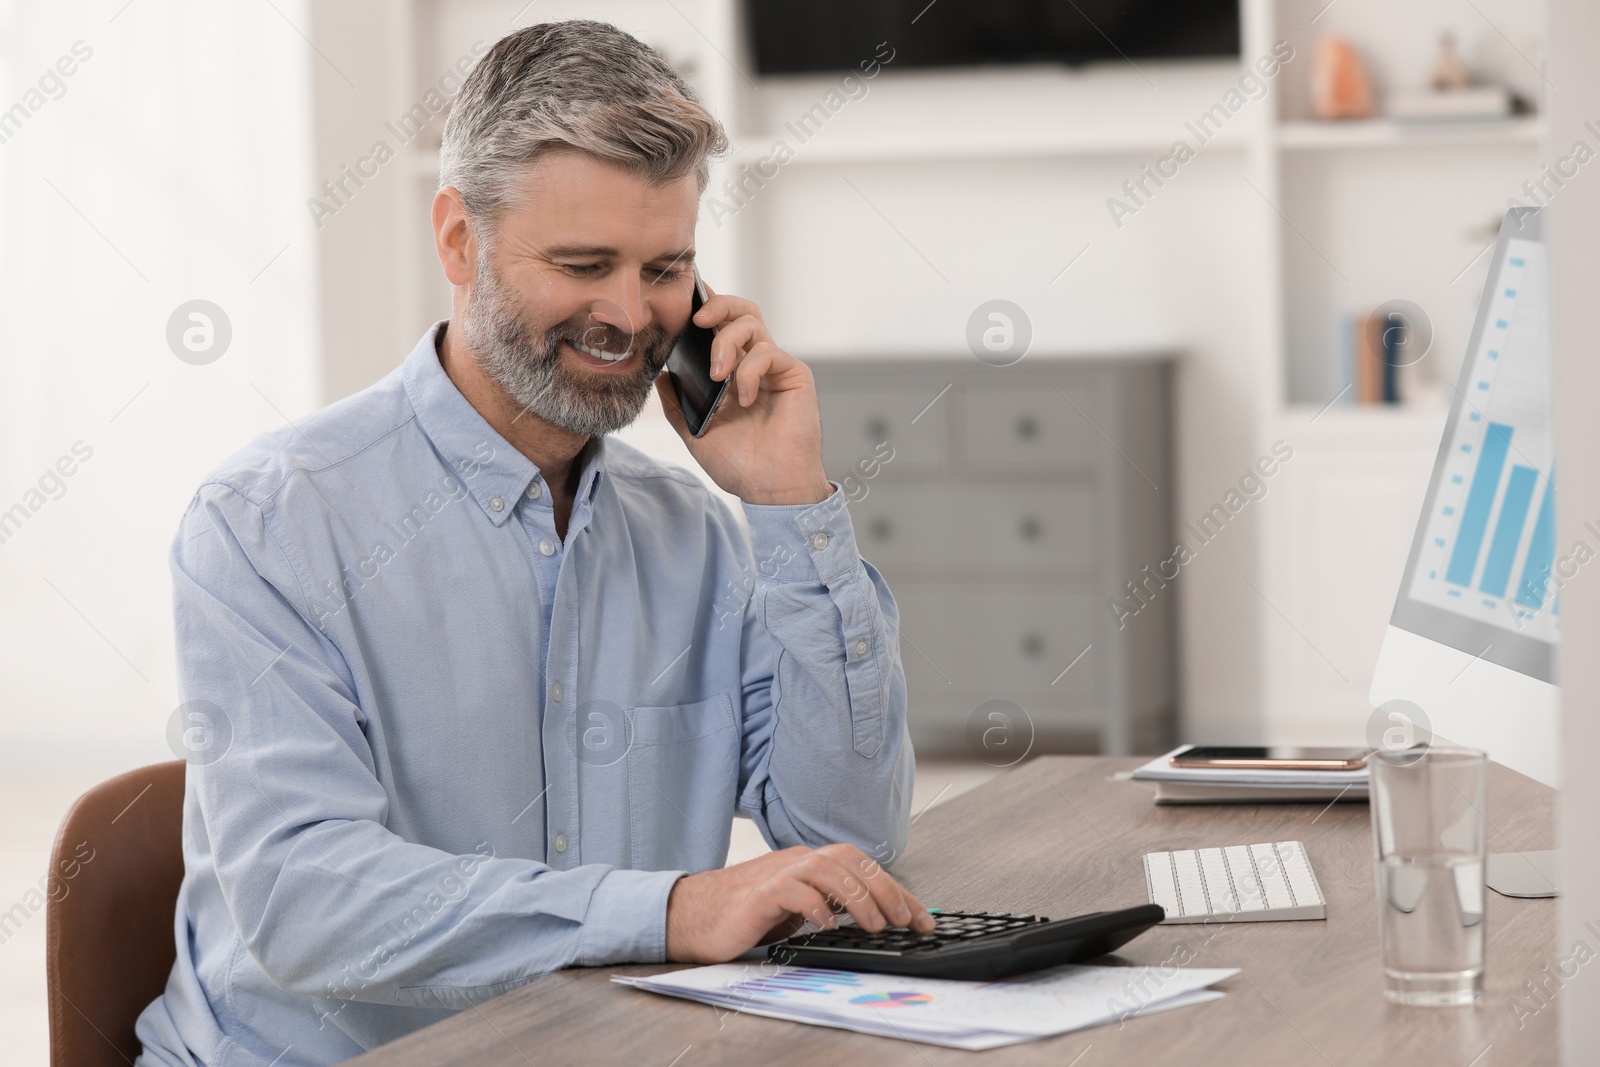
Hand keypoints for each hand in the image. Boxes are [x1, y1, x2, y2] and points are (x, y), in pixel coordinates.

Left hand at [657, 289, 831, 506]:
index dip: (705, 309)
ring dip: (727, 341)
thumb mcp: (695, 433)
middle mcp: (754, 364)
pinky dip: (750, 370)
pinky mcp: (794, 375)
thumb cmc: (740, 464)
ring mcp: (775, 368)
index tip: (683, 306)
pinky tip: (745, 398)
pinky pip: (768, 352)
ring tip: (717, 374)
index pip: (721, 327)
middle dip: (718, 305)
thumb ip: (677, 403)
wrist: (769, 489)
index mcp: (733, 373)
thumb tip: (660, 374)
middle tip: (697, 320)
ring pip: (752, 323)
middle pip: (741, 311)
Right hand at [664, 843, 934, 963]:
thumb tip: (876, 920)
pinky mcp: (759, 892)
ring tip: (874, 926)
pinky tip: (827, 925)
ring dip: (858, 897)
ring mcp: (778, 872)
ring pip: (827, 869)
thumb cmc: (745, 914)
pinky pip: (793, 889)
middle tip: (904, 920)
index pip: (862, 867)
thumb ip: (829, 906)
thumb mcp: (797, 910)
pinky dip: (815, 906)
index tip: (922, 918)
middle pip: (850, 860)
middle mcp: (797, 860)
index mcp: (809, 863)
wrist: (692, 915)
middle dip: (885, 889)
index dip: (897, 890)